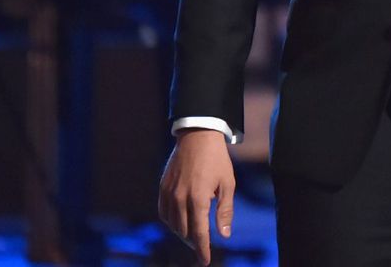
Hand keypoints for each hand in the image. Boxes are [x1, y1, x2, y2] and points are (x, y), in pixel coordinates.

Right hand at [159, 128, 234, 265]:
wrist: (198, 137)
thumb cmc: (217, 160)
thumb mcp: (227, 184)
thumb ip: (225, 211)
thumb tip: (224, 235)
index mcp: (198, 199)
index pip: (199, 233)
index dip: (203, 249)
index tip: (205, 261)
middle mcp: (180, 199)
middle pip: (184, 232)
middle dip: (194, 242)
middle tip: (203, 248)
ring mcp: (168, 194)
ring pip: (173, 225)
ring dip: (183, 234)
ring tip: (194, 236)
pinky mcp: (162, 188)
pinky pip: (164, 213)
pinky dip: (172, 222)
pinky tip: (180, 223)